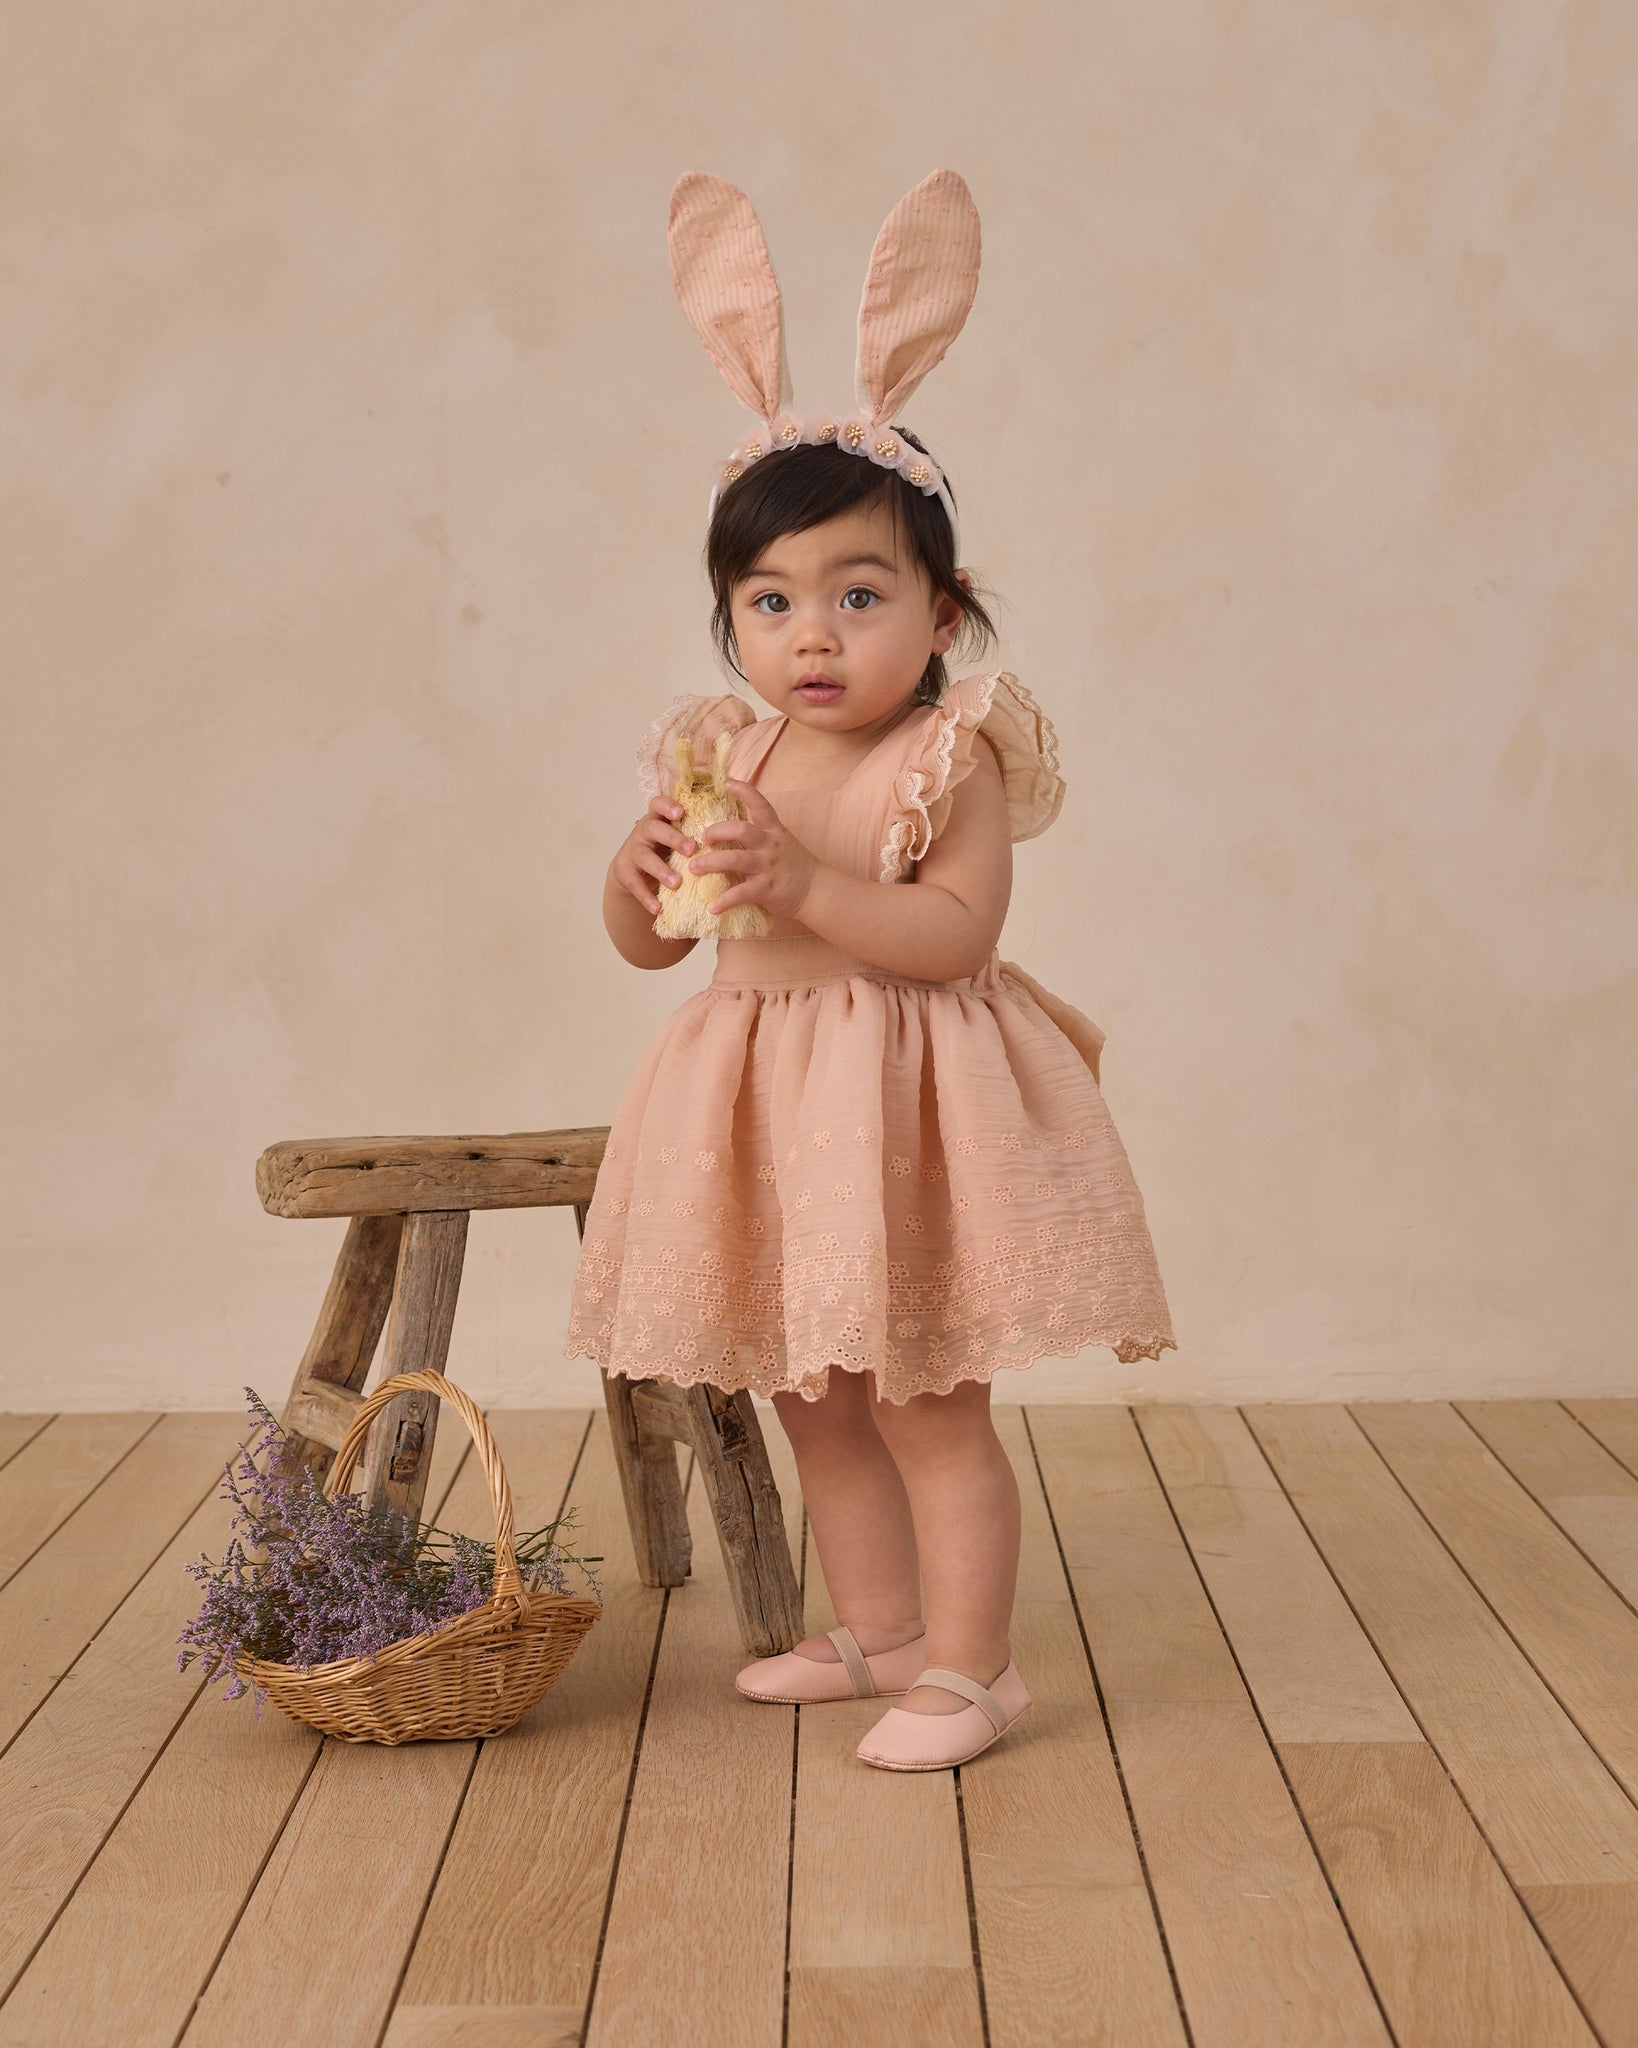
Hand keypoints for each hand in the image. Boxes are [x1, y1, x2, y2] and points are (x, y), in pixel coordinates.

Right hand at [611, 794, 699, 916]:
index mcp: (659, 819)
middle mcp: (643, 831)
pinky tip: (658, 908)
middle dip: (673, 838)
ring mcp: (632, 850)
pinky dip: (646, 897)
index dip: (667, 805)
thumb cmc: (667, 851)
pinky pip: (634, 884)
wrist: (635, 871)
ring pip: (644, 856)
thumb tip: (735, 834)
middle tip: (691, 849)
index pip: (658, 804)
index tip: (681, 812)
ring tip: (677, 883)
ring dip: (661, 870)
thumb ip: (696, 833)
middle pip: (653, 828)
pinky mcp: (624, 872)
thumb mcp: (678, 838)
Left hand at [686, 780, 821, 921]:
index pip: (760, 804)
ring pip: (735, 859)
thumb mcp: (781, 841)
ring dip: (710, 863)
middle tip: (702, 838)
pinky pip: (741, 893)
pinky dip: (724, 901)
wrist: (817, 890)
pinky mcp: (767, 889)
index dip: (744, 791)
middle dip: (716, 831)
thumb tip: (731, 826)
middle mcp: (770, 844)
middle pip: (740, 829)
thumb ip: (760, 833)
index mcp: (774, 830)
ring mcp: (768, 866)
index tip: (727, 782)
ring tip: (693, 868)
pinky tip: (711, 908)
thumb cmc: (794, 865)